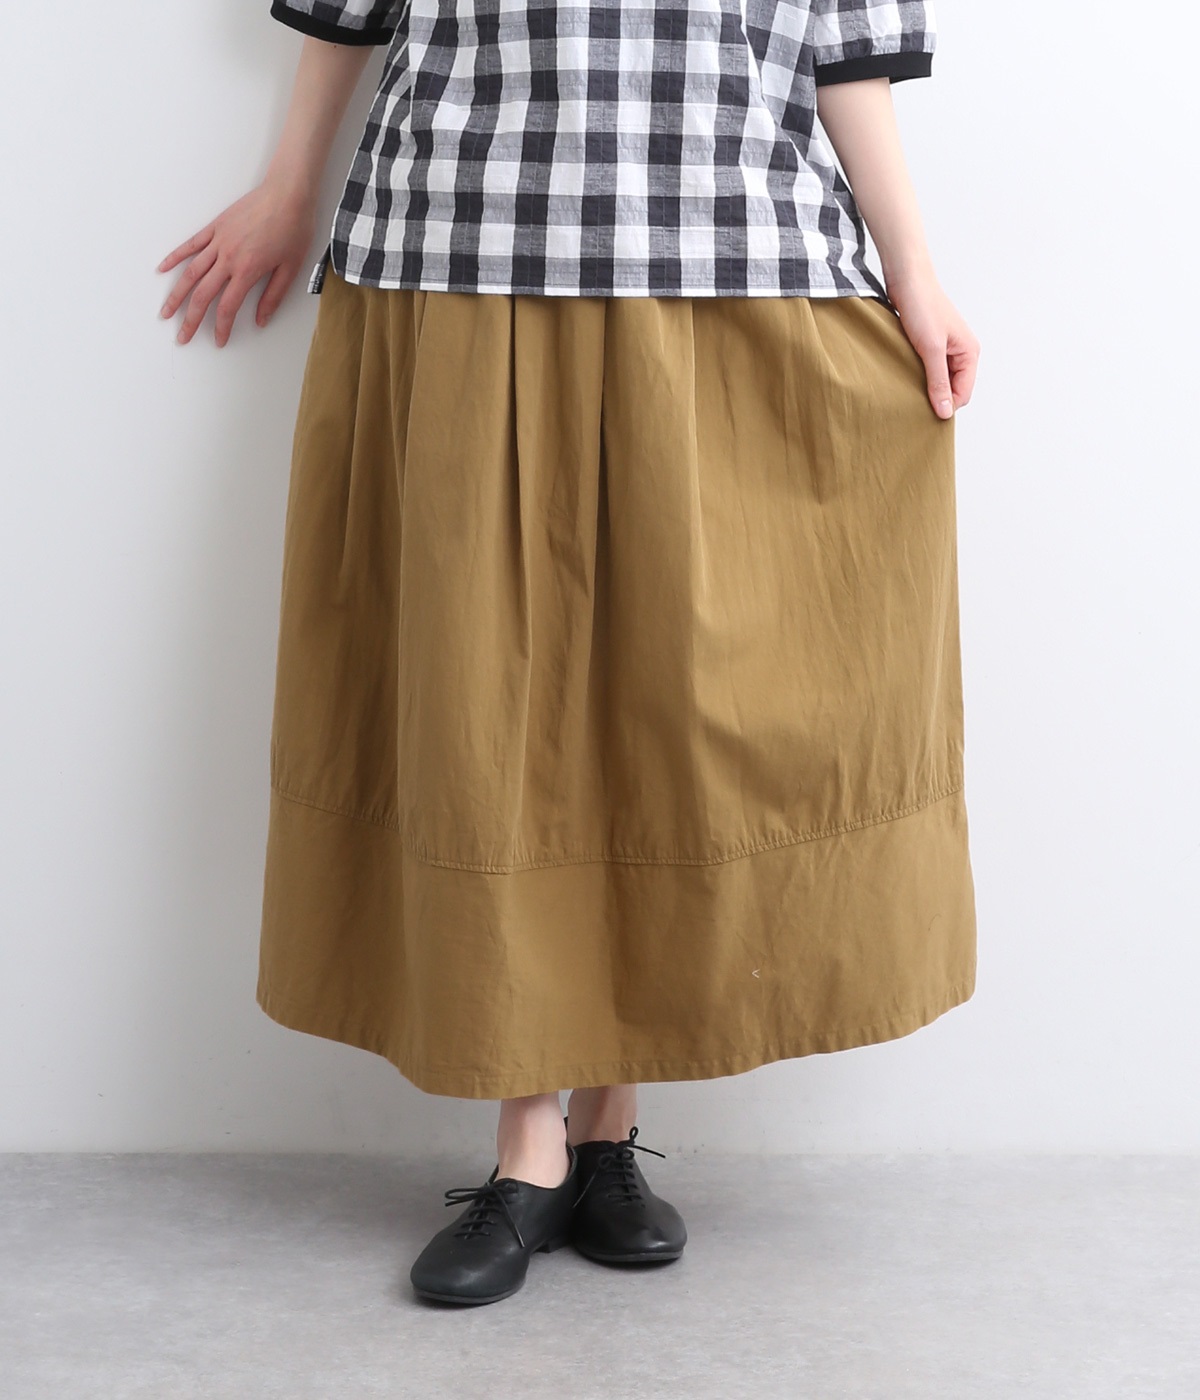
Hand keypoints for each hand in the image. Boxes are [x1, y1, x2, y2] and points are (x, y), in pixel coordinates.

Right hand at [157, 178, 317, 346]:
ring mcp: (218, 241)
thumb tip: (261, 320)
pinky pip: (190, 245)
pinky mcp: (215, 227)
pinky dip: (175, 258)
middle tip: (182, 337)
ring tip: (165, 312)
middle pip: (203, 295)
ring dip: (176, 295)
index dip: (221, 328)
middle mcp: (228, 258)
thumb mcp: (290, 269)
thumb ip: (273, 297)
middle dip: (191, 319)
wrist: (287, 194)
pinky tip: (162, 270)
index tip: (218, 341)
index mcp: (247, 271)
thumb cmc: (293, 229)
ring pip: (190, 272)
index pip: (227, 307)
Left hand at [885, 266, 979, 419]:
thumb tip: (944, 412)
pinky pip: (929, 369)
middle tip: (913, 400)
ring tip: (908, 387)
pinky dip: (919, 376)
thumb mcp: (931, 349)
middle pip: (953, 389)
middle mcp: (962, 352)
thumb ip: (938, 382)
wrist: (908, 280)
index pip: (964, 394)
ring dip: (926, 387)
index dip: (946, 406)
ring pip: (940, 380)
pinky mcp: (931, 344)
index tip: (923, 411)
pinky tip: (906, 375)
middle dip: (937, 397)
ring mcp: (947, 348)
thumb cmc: (922, 308)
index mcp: (970, 353)